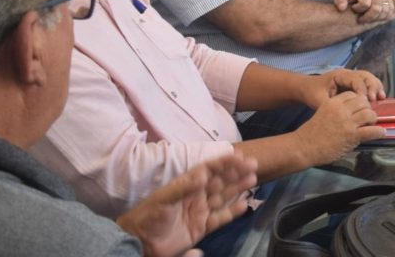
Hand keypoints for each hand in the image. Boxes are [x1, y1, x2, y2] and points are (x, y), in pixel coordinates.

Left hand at [116, 152, 257, 256]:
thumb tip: (203, 175)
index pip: (208, 169)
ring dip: (237, 188)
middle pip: (220, 181)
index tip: (238, 155)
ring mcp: (200, 211)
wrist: (141, 240)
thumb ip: (183, 188)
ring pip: (223, 197)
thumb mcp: (164, 199)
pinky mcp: (202, 227)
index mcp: (187, 185)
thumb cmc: (149, 215)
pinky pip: (220, 218)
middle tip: (253, 164)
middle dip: (236, 172)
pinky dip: (232, 212)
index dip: (223, 162)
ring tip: (253, 179)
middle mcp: (196, 195)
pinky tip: (244, 204)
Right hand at [292, 91, 385, 164]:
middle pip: (363, 102)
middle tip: (367, 116)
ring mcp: (348, 122)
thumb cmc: (311, 133)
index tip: (360, 107)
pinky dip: (379, 132)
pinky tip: (380, 133)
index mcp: (333, 102)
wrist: (304, 147)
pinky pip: (372, 131)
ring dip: (373, 119)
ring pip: (370, 114)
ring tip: (371, 124)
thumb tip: (351, 112)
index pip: (353, 94)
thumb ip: (336, 110)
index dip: (359, 100)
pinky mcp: (352, 135)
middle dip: (368, 108)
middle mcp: (341, 110)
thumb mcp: (322, 113)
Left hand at [313, 68, 385, 102]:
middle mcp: (348, 74)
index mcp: (339, 76)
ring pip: (369, 79)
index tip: (365, 101)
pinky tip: (379, 99)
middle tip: (375, 99)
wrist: (306, 88)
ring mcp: (352, 78)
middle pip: (366, 76)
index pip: (355, 79)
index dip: (362, 90)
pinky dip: (374, 90)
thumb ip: (333, 106)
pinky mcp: (354, 84)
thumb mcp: (319, 101)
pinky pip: (368, 84)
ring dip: (376, 88)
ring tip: (381, 98)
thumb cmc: (312, 93)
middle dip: (372, 87)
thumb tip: (347, 114)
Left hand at [334, 0, 394, 22]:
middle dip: (367, 17)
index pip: (365, 4)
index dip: (358, 9)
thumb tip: (341, 8)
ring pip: (384, 12)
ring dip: (374, 19)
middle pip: (376, 9)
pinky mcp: (390, 1)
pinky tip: (374, 17)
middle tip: (361, 19)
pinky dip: (382, 18)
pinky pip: (389, 13)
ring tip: (367, 18)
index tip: (353, 8)